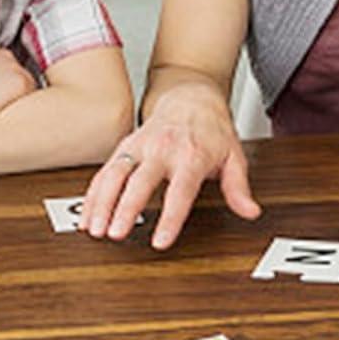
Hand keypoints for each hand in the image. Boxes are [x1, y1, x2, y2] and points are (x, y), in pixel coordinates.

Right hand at [80, 82, 259, 249]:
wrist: (191, 98)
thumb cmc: (212, 132)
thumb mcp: (233, 157)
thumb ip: (238, 187)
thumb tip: (250, 212)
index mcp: (191, 156)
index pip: (179, 192)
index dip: (169, 218)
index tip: (159, 241)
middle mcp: (162, 150)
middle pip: (140, 182)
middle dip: (125, 209)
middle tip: (115, 234)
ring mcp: (139, 147)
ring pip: (115, 175)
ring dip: (102, 203)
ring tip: (94, 229)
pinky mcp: (124, 147)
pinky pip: (105, 172)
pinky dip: (94, 195)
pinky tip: (88, 217)